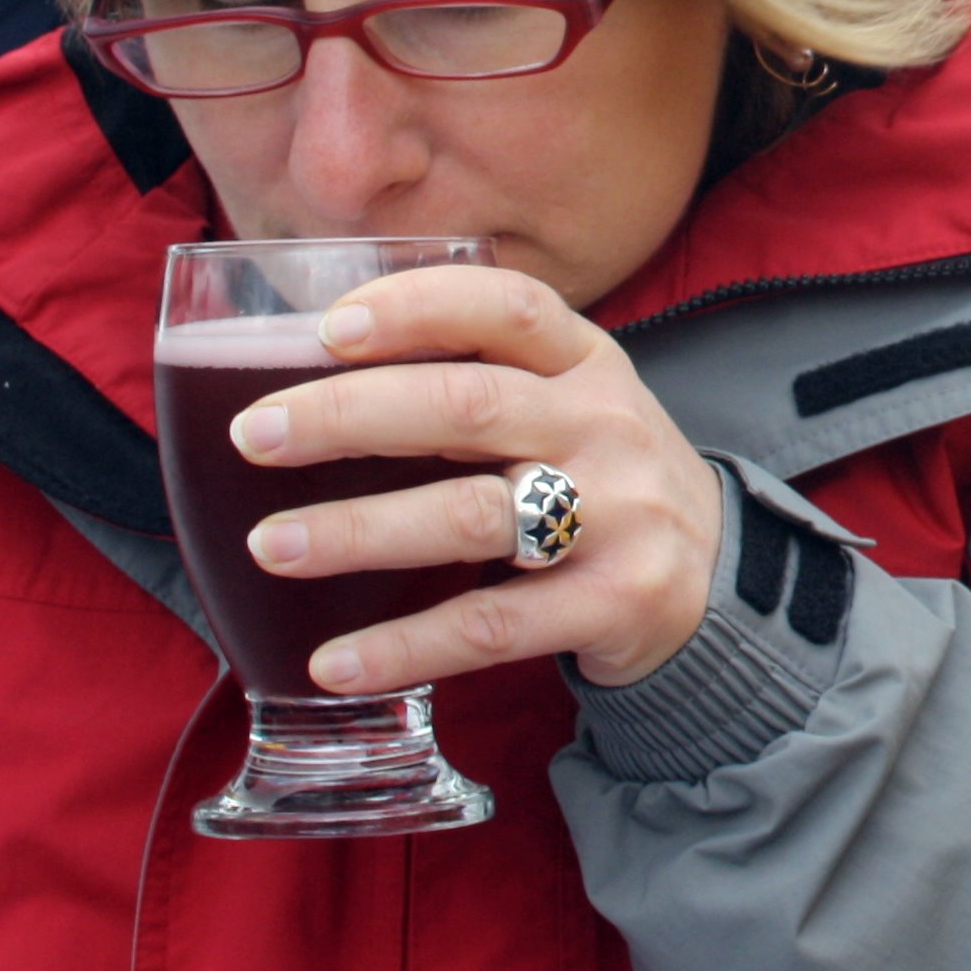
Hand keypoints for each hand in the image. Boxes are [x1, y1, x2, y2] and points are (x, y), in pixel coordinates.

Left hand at [233, 264, 725, 689]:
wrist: (715, 573)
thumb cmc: (599, 476)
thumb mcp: (567, 405)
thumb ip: (473, 383)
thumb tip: (306, 381)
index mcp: (588, 364)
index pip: (508, 309)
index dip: (418, 309)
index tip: (328, 329)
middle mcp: (607, 427)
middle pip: (471, 406)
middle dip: (350, 416)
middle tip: (255, 435)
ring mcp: (620, 515)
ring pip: (474, 515)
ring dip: (359, 531)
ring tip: (269, 546)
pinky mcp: (618, 601)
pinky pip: (494, 625)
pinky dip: (405, 646)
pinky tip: (332, 661)